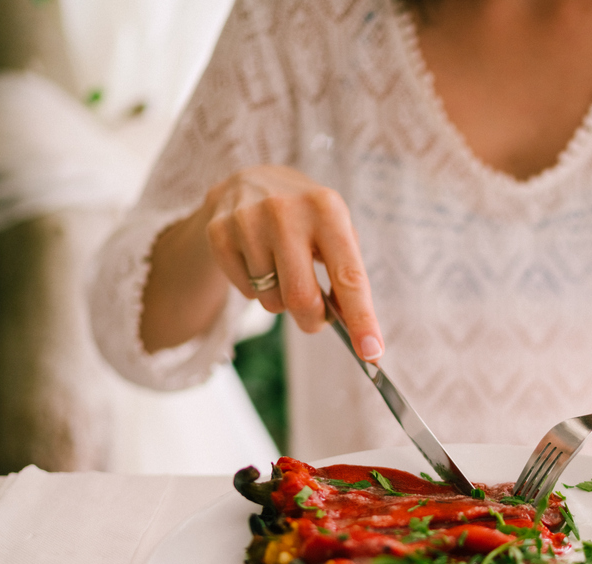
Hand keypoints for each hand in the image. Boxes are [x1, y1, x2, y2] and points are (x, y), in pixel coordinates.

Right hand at [203, 165, 383, 360]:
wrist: (250, 181)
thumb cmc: (307, 218)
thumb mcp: (335, 229)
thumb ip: (346, 274)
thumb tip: (354, 328)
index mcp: (327, 209)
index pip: (349, 276)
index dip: (362, 318)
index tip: (372, 352)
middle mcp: (286, 211)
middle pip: (301, 298)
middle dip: (313, 320)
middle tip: (317, 320)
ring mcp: (247, 221)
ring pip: (272, 300)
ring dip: (283, 301)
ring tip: (283, 270)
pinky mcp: (219, 233)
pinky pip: (246, 292)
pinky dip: (257, 289)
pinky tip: (258, 260)